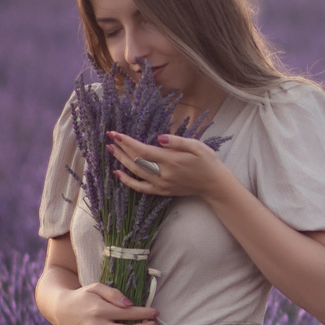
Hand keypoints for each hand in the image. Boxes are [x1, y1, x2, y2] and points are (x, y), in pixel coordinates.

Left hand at [108, 129, 230, 200]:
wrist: (214, 184)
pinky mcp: (162, 191)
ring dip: (121, 161)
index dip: (127, 142)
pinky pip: (140, 187)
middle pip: (135, 160)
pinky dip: (128, 181)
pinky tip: (118, 173)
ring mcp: (161, 184)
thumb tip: (160, 138)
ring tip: (111, 150)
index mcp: (171, 160)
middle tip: (109, 139)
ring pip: (135, 172)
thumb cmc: (207, 162)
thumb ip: (177, 141)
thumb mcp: (197, 146)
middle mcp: (163, 174)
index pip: (142, 149)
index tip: (115, 133)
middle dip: (121, 149)